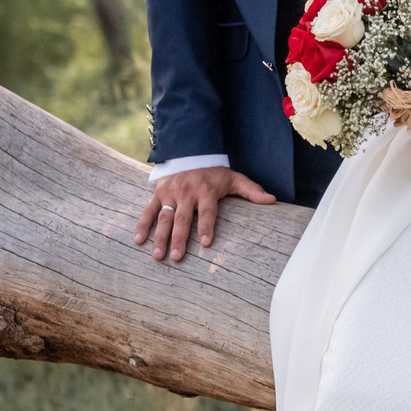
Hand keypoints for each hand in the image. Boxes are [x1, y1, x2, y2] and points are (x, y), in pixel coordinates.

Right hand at [135, 167, 276, 262]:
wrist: (191, 153)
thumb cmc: (215, 173)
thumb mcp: (235, 178)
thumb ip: (252, 191)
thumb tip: (272, 201)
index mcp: (206, 191)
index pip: (207, 211)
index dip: (206, 226)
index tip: (205, 243)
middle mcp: (187, 193)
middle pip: (182, 218)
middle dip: (178, 238)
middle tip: (176, 257)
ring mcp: (170, 193)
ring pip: (163, 217)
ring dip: (159, 237)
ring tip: (157, 256)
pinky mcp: (158, 193)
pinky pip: (148, 210)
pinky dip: (142, 225)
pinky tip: (138, 240)